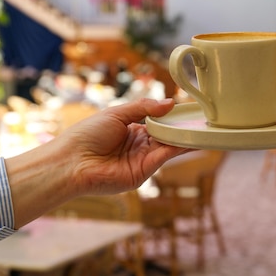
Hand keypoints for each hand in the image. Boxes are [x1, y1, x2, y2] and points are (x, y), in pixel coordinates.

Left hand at [6, 98, 188, 226]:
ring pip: (169, 146)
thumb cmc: (87, 134)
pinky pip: (164, 157)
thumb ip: (144, 107)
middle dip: (183, 127)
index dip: (172, 116)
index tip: (188, 108)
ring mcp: (142, 160)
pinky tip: (191, 138)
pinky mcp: (143, 173)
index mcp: (131, 130)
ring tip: (203, 126)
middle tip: (202, 117)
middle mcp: (138, 146)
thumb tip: (170, 102)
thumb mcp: (117, 113)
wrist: (71, 161)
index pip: (157, 122)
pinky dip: (179, 148)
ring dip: (185, 137)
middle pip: (166, 135)